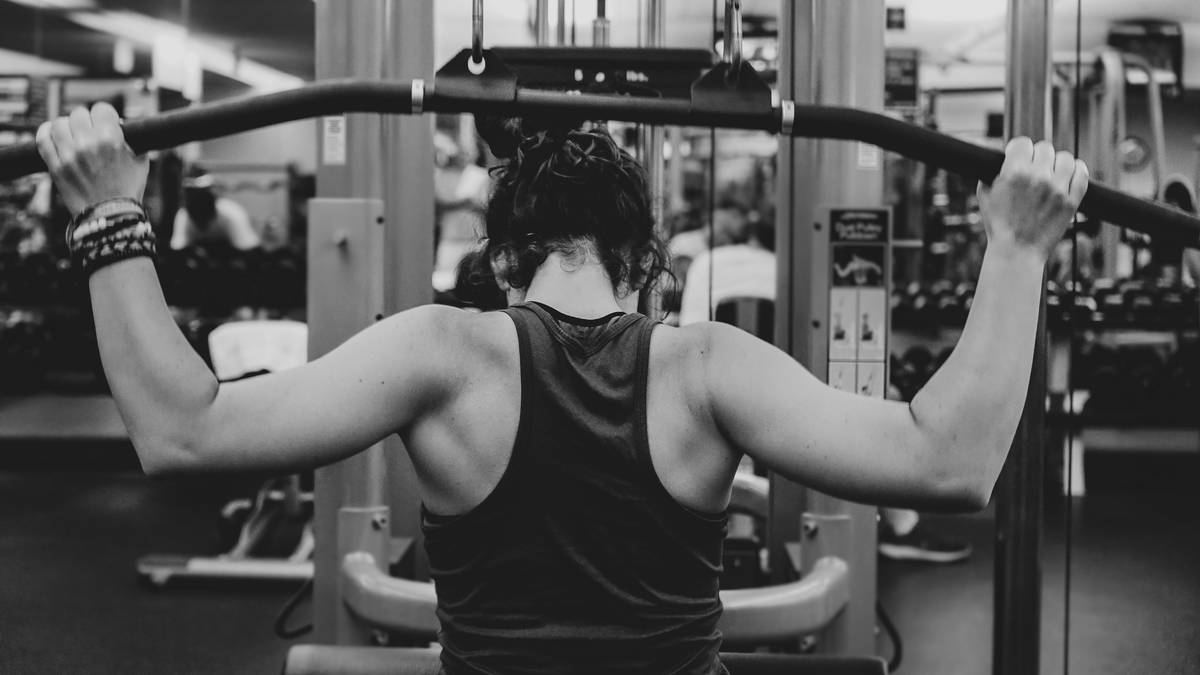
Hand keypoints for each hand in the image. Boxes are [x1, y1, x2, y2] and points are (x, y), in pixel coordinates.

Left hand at [35, 103, 148, 215]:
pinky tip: (54, 135)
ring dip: (67, 127)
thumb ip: (131, 140)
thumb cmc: (127, 190)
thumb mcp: (141, 161)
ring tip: (73, 136)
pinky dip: (47, 133)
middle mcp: (88, 143)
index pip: (101, 109)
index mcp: (111, 139)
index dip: (105, 116)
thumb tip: (121, 124)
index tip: (106, 123)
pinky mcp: (55, 166)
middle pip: (79, 114)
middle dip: (87, 122)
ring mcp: (69, 155)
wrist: (110, 217)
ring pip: (60, 123)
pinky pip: (43, 139)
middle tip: (90, 132)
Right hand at [978, 137, 1088, 259]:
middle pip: (1044, 148)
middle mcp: (1038, 177)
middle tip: (1034, 169)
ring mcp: (1057, 189)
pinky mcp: (1071, 201)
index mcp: (1014, 173)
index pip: (1023, 143)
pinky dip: (1076, 171)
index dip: (1018, 149)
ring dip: (1057, 163)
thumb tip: (999, 159)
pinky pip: (1081, 174)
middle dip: (1037, 157)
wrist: (1017, 252)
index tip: (1018, 156)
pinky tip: (1068, 176)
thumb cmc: (999, 226)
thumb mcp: (985, 196)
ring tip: (1052, 173)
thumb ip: (991, 173)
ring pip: (1065, 158)